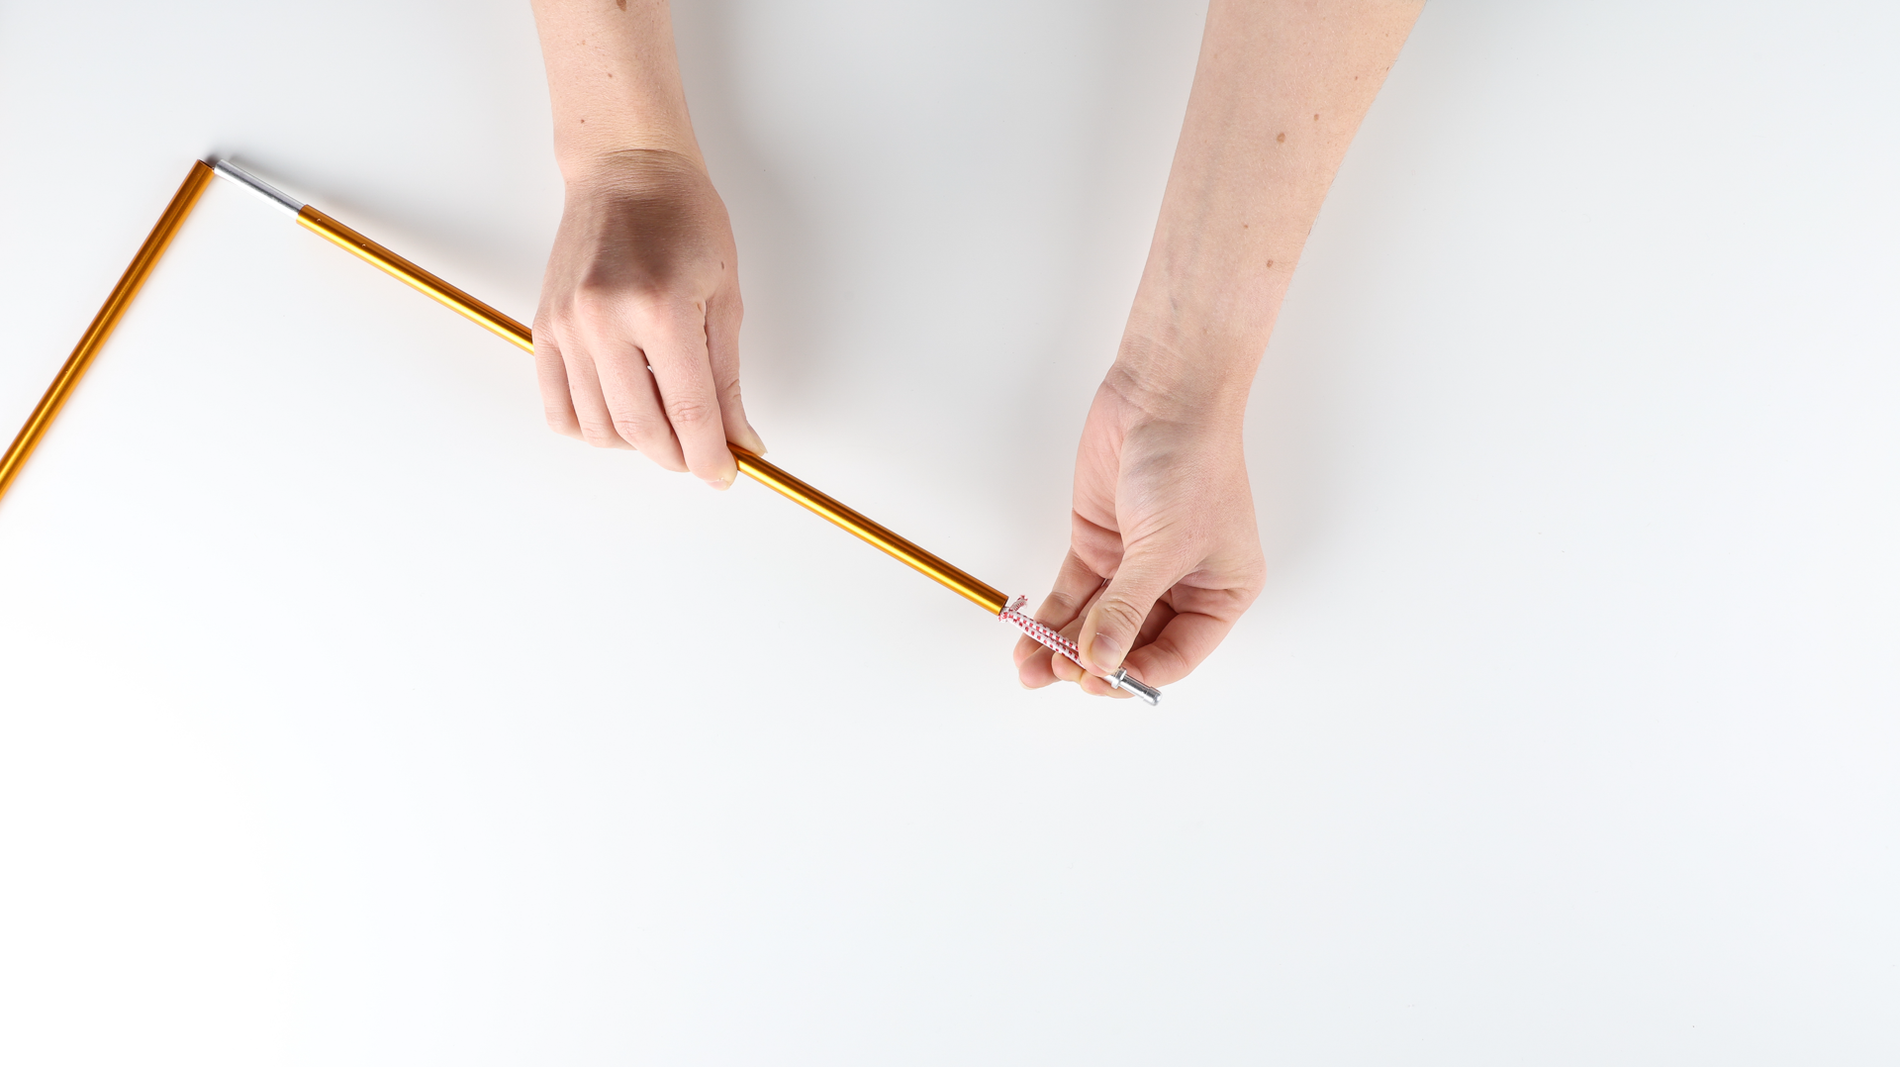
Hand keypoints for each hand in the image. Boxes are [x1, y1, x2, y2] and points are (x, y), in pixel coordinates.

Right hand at [532, 149, 764, 486]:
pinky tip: (622, 412)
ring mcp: (568, 326)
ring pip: (598, 428)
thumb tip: (739, 439)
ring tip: (666, 424)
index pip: (689, 411)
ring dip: (638, 445)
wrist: (626, 170)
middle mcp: (605, 320)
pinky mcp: (544, 328)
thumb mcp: (725, 296)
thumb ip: (727, 377)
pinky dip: (592, 427)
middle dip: (678, 458)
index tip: (725, 474)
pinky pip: (559, 408)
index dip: (710, 456)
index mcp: (660, 309)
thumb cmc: (683, 219)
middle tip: (701, 456)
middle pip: (641, 429)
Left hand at [1014, 361, 1266, 696]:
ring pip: (1098, 624)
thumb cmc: (1190, 463)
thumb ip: (1128, 608)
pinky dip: (1052, 618)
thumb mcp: (1164, 548)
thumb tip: (1101, 661)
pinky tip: (1029, 642)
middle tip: (1062, 673)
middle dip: (1096, 663)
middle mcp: (1181, 585)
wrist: (1162, 397)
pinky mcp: (1101, 546)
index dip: (1137, 672)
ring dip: (1065, 649)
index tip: (1100, 678)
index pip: (1177, 655)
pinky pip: (1075, 595)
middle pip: (1133, 644)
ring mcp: (1137, 567)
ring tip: (1032, 670)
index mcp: (1221, 592)